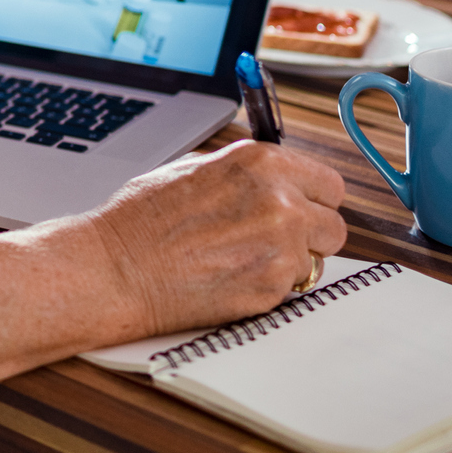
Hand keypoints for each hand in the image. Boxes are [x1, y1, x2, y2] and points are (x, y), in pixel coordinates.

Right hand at [0, 139, 345, 386]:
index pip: (329, 182)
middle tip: (275, 238)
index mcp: (261, 163)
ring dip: (291, 262)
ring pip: (316, 260)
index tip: (303, 206)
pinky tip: (233, 276)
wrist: (117, 269)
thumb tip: (276, 177)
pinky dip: (270, 285)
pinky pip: (292, 288)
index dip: (314, 198)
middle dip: (311, 233)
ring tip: (244, 258)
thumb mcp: (195, 168)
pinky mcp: (272, 289)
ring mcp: (280, 248)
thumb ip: (246, 172)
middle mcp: (280, 201)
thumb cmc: (142, 219)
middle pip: (334, 224)